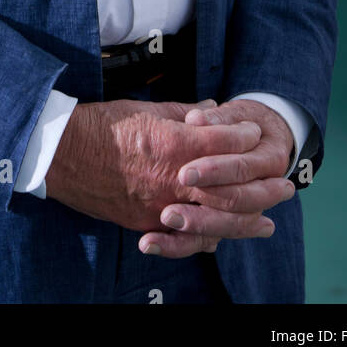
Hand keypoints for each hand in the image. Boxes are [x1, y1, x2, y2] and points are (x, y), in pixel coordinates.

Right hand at [44, 98, 292, 256]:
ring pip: (215, 220)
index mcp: (174, 145)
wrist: (61, 155)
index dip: (244, 137)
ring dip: (247, 221)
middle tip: (286, 186)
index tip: (257, 134)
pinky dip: (211, 237)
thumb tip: (213, 112)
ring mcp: (160, 207)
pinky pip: (187, 237)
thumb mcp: (146, 109)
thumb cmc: (101, 126)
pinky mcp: (145, 223)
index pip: (224, 143)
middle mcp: (172, 181)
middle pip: (230, 189)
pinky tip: (226, 237)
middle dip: (262, 188)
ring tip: (268, 221)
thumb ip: (184, 113)